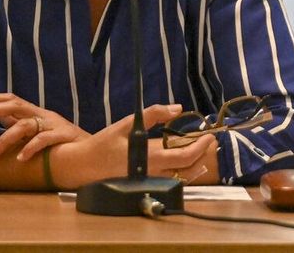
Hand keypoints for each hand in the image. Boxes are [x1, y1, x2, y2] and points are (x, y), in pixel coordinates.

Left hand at [0, 93, 88, 161]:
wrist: (92, 150)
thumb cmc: (62, 142)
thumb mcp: (38, 131)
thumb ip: (20, 124)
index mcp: (36, 112)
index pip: (12, 99)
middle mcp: (43, 114)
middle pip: (15, 105)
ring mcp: (53, 124)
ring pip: (25, 125)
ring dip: (6, 139)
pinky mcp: (63, 135)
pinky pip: (43, 139)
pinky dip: (30, 148)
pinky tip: (20, 158)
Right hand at [51, 103, 216, 186]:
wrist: (83, 166)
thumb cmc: (104, 144)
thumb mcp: (127, 124)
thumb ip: (153, 114)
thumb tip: (178, 108)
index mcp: (150, 159)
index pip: (185, 157)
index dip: (201, 147)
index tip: (210, 136)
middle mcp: (153, 175)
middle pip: (188, 170)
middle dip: (203, 155)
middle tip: (210, 141)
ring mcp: (149, 183)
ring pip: (181, 178)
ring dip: (195, 164)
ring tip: (202, 149)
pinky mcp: (144, 185)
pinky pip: (170, 182)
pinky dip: (182, 172)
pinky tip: (185, 162)